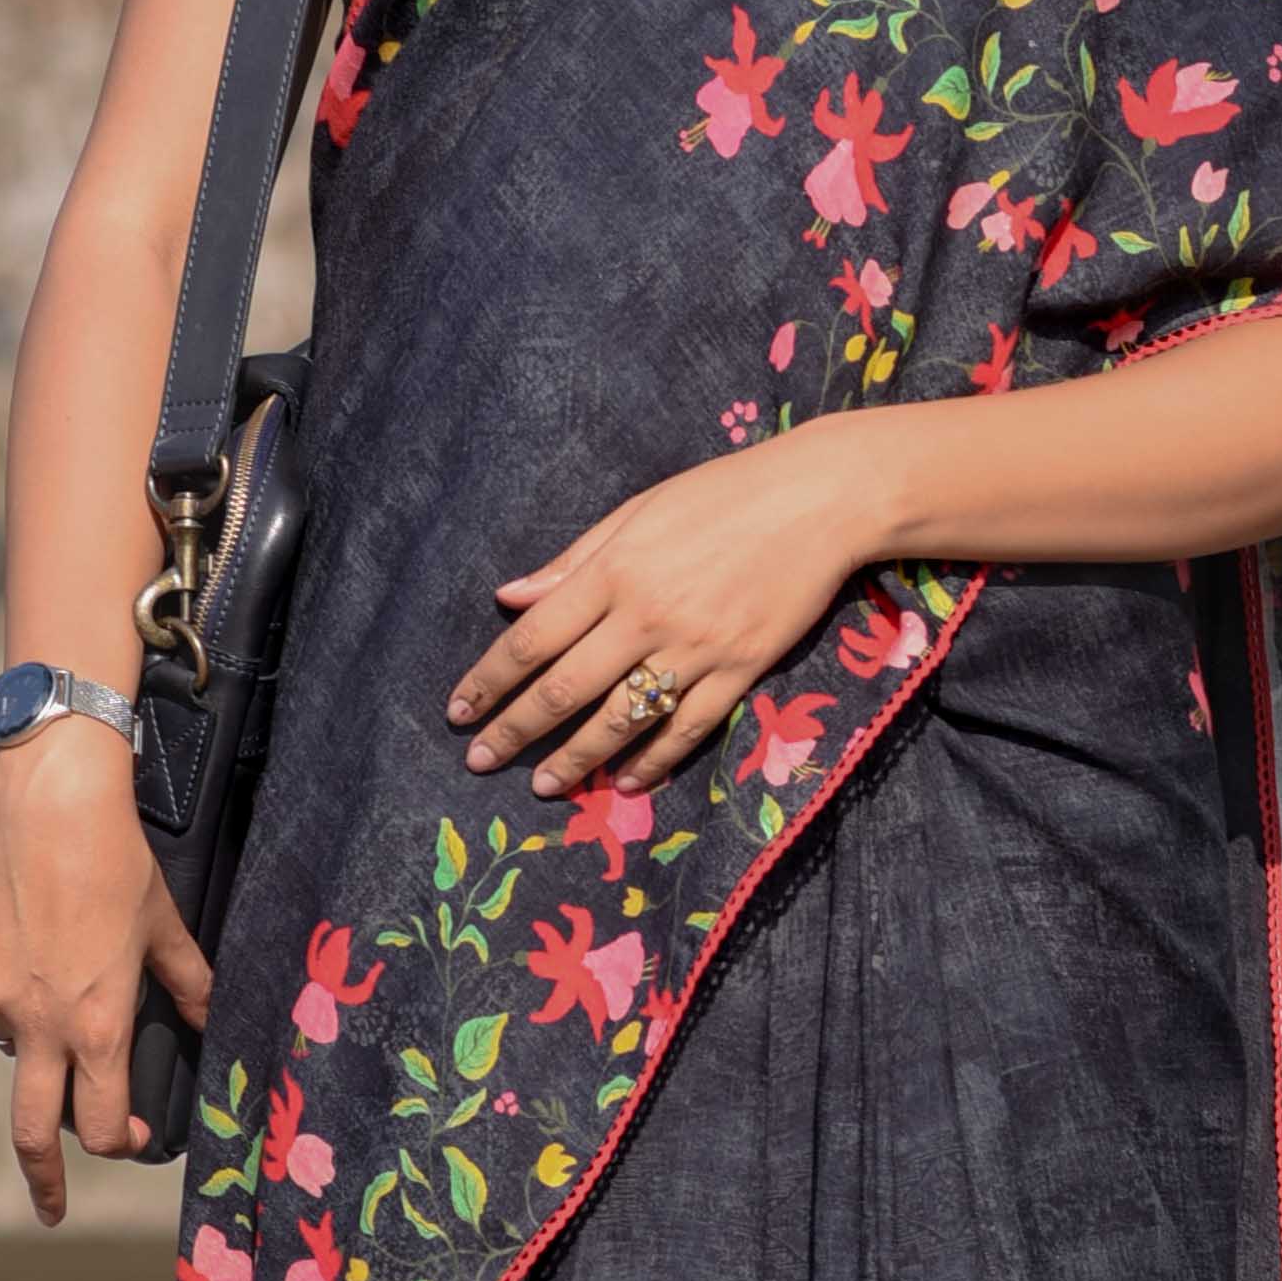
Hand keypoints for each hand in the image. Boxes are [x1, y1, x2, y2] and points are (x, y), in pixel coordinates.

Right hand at [0, 726, 212, 1216]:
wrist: (50, 804)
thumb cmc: (118, 864)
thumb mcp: (166, 930)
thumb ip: (191, 987)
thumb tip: (212, 1020)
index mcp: (95, 1027)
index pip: (103, 1125)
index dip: (123, 1141)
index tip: (134, 1140)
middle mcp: (37, 1025)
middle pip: (32, 1133)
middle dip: (45, 1181)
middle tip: (53, 1208)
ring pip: (15, 1047)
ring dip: (38, 1040)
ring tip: (64, 977)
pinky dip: (11, 989)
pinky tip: (33, 942)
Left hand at [448, 423, 893, 800]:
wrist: (821, 499)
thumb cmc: (723, 494)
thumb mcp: (637, 510)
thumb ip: (572, 561)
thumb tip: (509, 597)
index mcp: (614, 571)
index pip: (532, 639)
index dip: (489, 680)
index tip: (459, 711)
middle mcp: (647, 616)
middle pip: (565, 689)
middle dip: (515, 731)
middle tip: (480, 761)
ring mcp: (697, 648)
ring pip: (622, 721)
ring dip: (575, 759)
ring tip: (543, 786)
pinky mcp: (742, 670)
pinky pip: (689, 728)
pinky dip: (654, 761)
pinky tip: (625, 783)